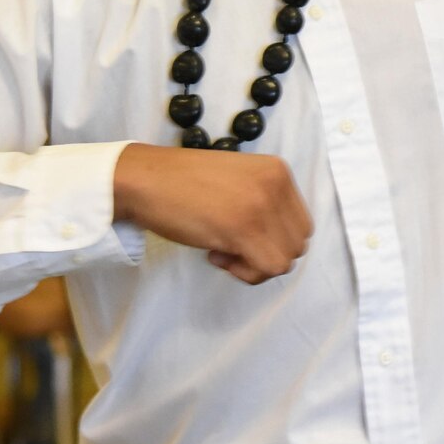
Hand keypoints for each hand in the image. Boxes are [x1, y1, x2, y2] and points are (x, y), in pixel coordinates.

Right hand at [113, 143, 311, 284]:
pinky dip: (244, 273)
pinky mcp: (244, 229)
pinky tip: (216, 256)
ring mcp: (262, 206)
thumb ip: (262, 200)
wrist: (144, 179)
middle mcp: (276, 185)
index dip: (272, 238)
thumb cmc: (180, 182)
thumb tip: (275, 241)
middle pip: (297, 243)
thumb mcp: (237, 179)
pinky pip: (267, 268)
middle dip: (266, 254)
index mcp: (278, 171)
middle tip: (231, 247)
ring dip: (254, 266)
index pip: (300, 222)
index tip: (240, 235)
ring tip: (222, 252)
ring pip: (286, 260)